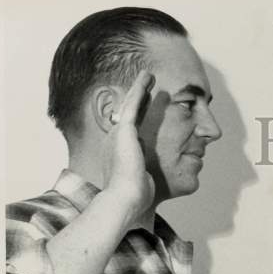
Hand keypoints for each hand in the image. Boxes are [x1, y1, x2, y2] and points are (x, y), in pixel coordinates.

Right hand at [102, 70, 155, 224]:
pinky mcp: (124, 130)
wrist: (126, 197)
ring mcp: (118, 134)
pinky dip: (139, 90)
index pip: (130, 130)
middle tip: (144, 85)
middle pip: (128, 114)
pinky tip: (147, 78)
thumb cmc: (136, 197)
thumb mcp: (143, 183)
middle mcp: (115, 140)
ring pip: (130, 105)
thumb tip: (157, 182)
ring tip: (147, 75)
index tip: (142, 108)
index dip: (136, 117)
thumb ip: (146, 176)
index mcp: (118, 152)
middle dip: (135, 99)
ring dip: (139, 89)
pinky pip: (133, 104)